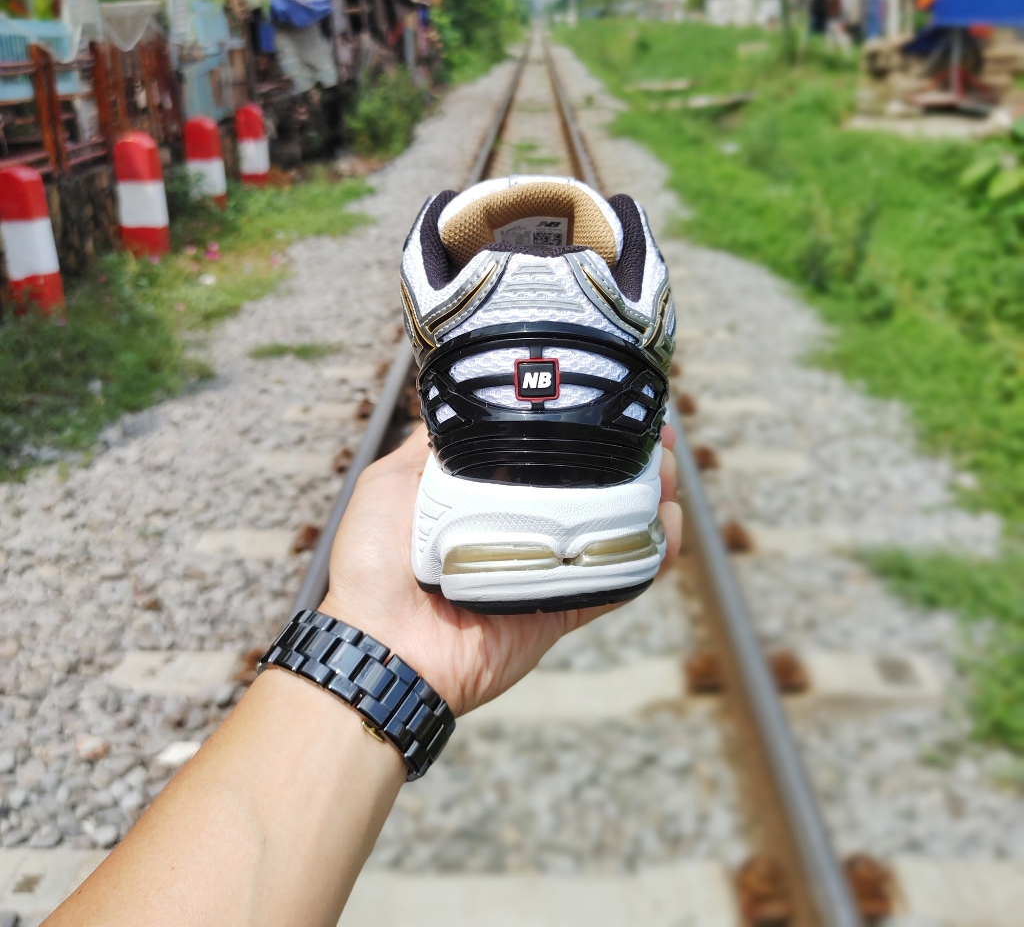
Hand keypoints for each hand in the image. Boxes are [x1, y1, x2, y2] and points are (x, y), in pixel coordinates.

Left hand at [321, 423, 681, 715]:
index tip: (613, 407)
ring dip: (651, 501)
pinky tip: (671, 526)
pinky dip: (650, 558)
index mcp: (485, 501)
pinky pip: (616, 584)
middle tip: (657, 440)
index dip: (585, 435)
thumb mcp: (390, 482)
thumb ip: (426, 447)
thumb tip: (454, 401)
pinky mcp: (559, 611)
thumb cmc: (372, 563)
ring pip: (614, 533)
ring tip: (670, 473)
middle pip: (593, 493)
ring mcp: (545, 572)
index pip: (548, 461)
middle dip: (631, 464)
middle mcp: (521, 533)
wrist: (378, 646)